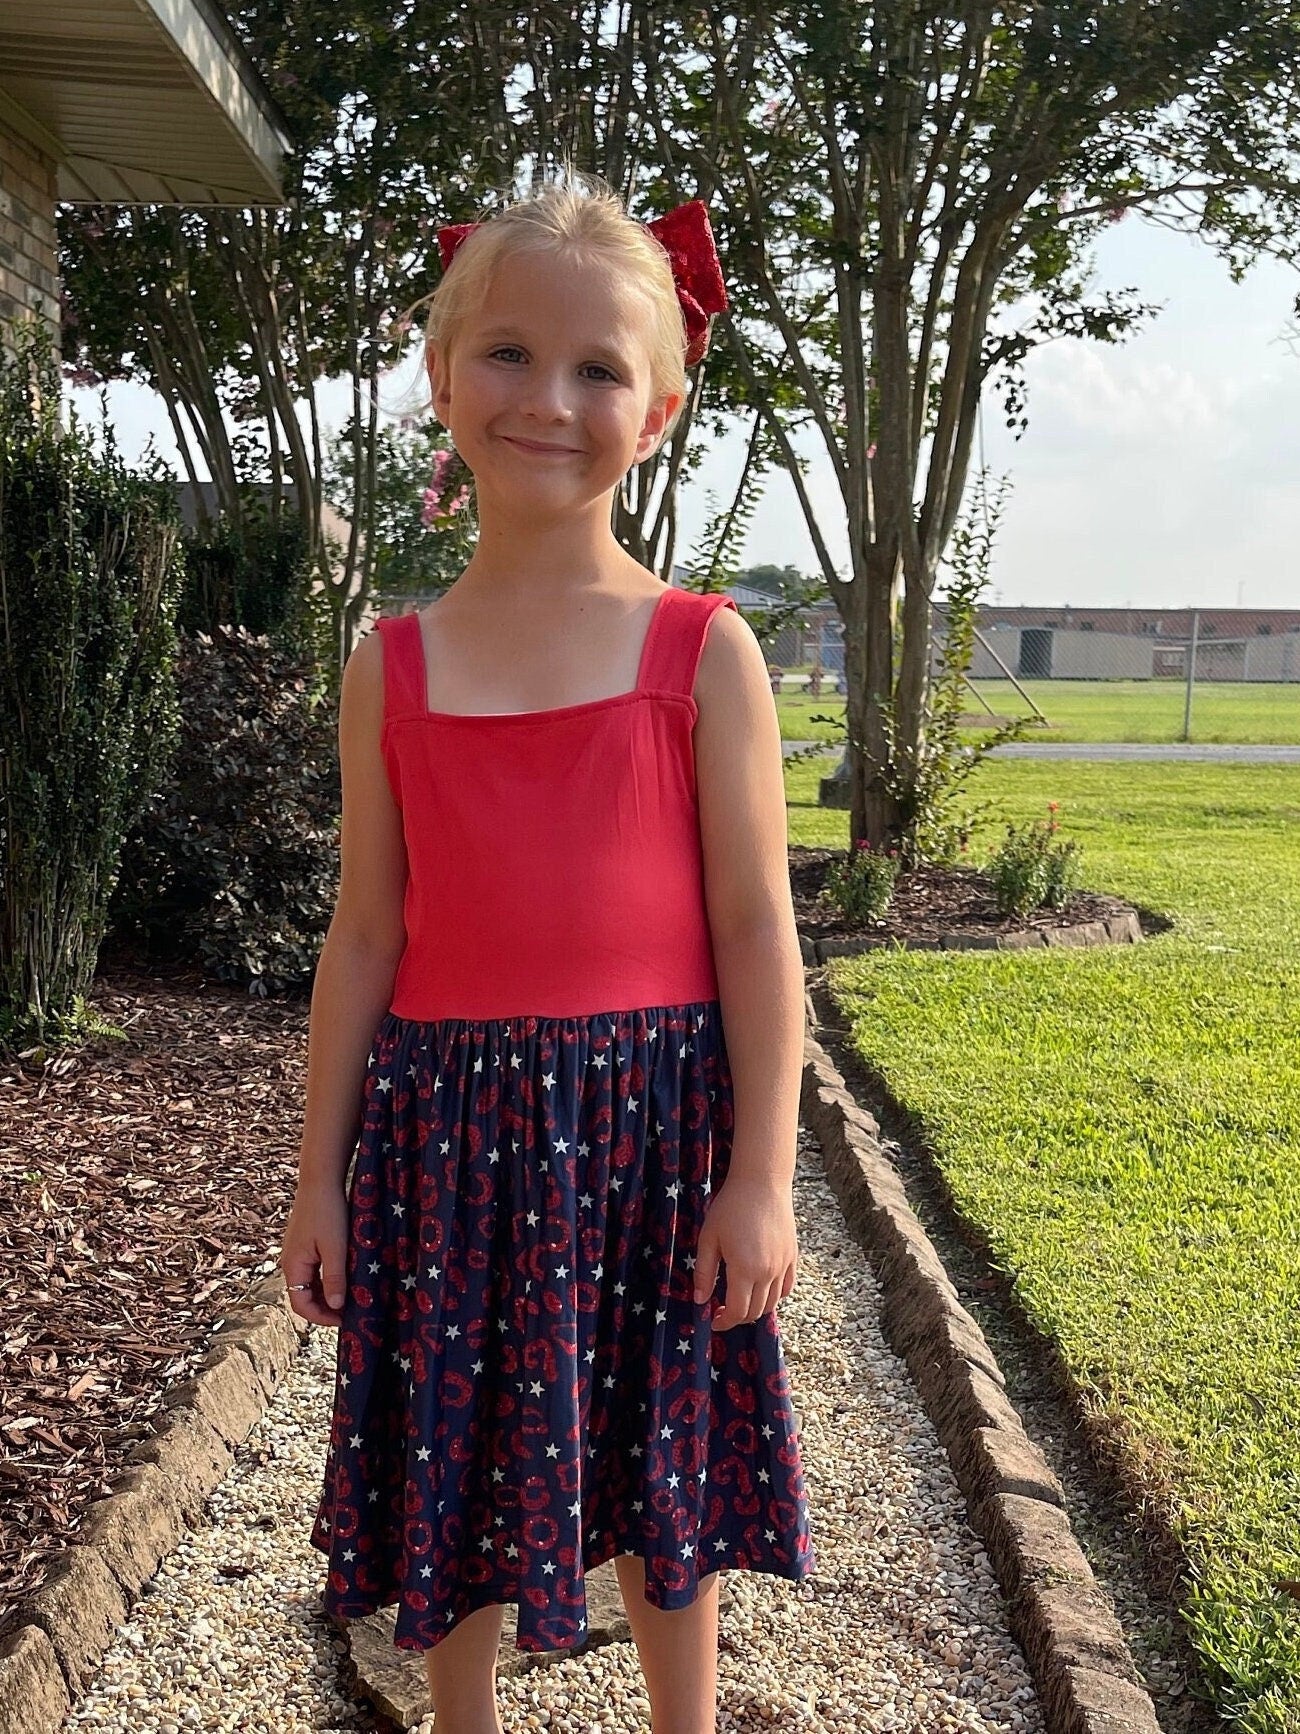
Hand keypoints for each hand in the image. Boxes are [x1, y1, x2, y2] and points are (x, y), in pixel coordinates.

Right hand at [280, 1183, 349, 1328]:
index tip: (344, 1321)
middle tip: (349, 1313)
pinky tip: (344, 1278)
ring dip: (326, 1294)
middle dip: (324, 1308)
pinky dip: (326, 1279)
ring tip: (349, 1297)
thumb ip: (334, 1278)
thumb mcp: (335, 1247)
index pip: (301, 1305)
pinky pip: (313, 1270)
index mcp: (293, 1266)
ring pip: (309, 1283)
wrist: (321, 1180)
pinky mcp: (305, 1243)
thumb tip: (335, 1306)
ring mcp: (297, 1252)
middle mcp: (291, 1262)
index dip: (321, 1318)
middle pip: (303, 1296)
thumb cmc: (328, 1211)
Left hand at [692, 1173, 798, 1331]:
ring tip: (740, 1300)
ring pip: (772, 1303)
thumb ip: (704, 1272)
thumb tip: (700, 1300)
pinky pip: (786, 1287)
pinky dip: (775, 1296)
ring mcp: (783, 1265)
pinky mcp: (792, 1256)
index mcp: (745, 1269)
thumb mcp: (709, 1238)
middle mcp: (768, 1272)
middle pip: (755, 1311)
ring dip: (755, 1309)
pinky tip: (761, 1289)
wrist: (762, 1182)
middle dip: (737, 1318)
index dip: (724, 1321)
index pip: (737, 1311)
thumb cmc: (730, 1207)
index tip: (713, 1320)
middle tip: (722, 1311)